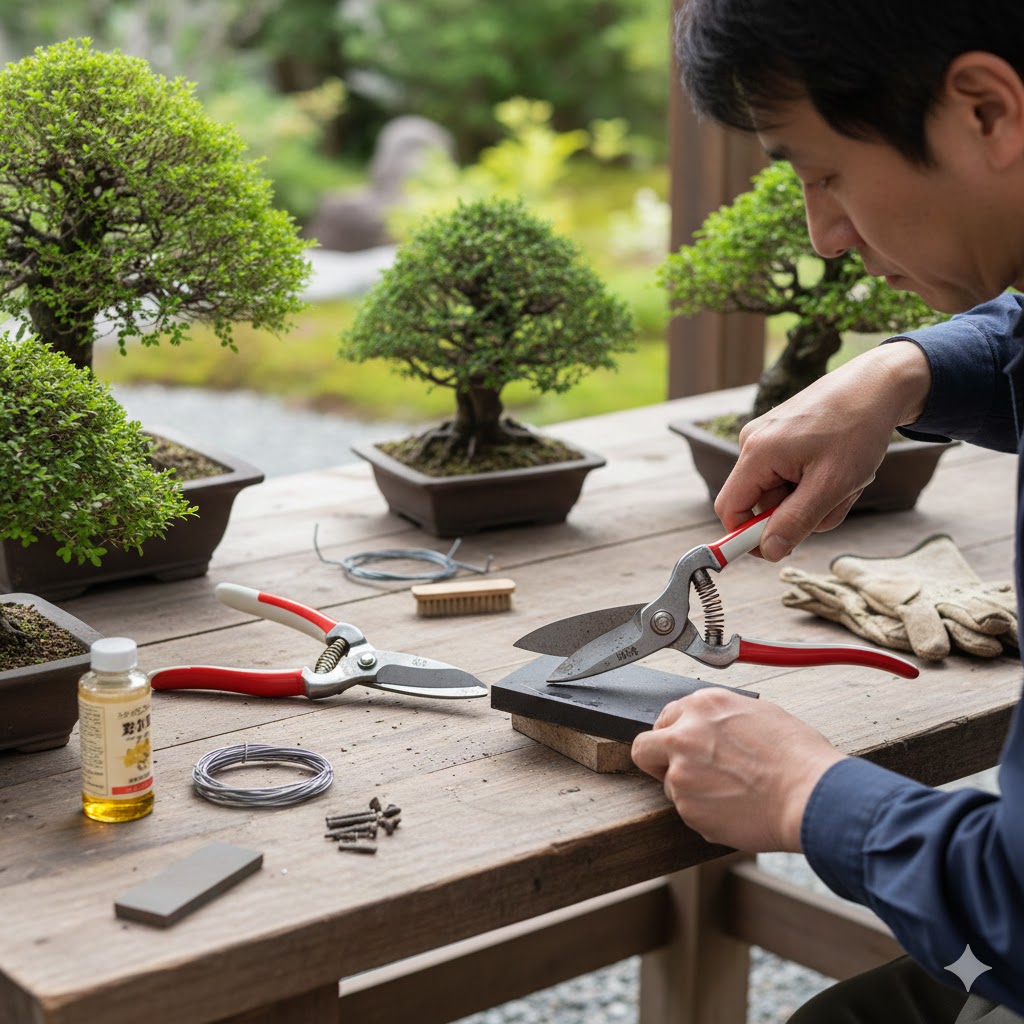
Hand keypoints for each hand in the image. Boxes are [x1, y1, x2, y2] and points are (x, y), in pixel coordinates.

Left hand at [631, 688, 845, 851]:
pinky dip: (706, 813)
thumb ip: (720, 718)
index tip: (684, 746)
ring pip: (670, 785)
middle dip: (657, 760)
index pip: (665, 718)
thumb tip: (709, 726)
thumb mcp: (759, 714)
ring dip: (691, 790)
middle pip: (645, 748)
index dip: (676, 735)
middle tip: (683, 771)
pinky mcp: (688, 808)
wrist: (811, 797)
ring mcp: (682, 774)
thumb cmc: (798, 757)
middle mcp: (684, 736)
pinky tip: (735, 808)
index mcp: (704, 706)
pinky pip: (689, 811)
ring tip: (731, 793)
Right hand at [715, 341, 932, 560]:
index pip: (730, 509)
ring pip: (781, 491)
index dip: (746, 536)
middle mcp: (754, 442)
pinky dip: (816, 481)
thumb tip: (767, 551)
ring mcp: (767, 437)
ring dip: (814, 498)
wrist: (878, 384)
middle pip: (760, 503)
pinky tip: (839, 466)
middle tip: (836, 501)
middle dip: (797, 513)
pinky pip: (791, 475)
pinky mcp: (782, 436)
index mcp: (757, 452)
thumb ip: (795, 521)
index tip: (777, 550)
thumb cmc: (857, 429)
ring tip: (846, 479)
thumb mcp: (832, 484)